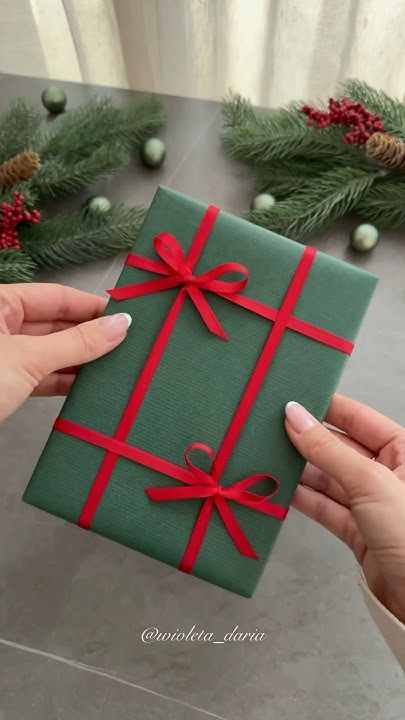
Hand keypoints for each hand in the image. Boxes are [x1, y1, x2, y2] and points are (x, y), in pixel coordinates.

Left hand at [0, 283, 130, 421]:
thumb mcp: (29, 359)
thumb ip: (77, 343)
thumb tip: (121, 325)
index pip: (57, 297)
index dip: (92, 306)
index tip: (126, 316)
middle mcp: (1, 324)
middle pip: (56, 324)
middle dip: (91, 335)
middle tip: (129, 344)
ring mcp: (3, 356)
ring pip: (51, 352)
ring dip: (81, 361)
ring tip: (117, 366)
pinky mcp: (5, 384)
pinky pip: (41, 375)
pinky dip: (64, 381)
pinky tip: (90, 386)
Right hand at [285, 395, 404, 622]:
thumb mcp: (370, 482)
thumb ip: (329, 449)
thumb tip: (295, 416)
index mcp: (404, 451)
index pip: (359, 418)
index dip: (325, 408)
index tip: (291, 400)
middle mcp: (388, 473)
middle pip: (340, 448)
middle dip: (306, 440)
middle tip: (270, 429)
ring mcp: (372, 503)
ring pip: (328, 478)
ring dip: (298, 471)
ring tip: (266, 457)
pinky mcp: (359, 531)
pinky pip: (325, 507)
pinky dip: (302, 499)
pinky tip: (279, 488)